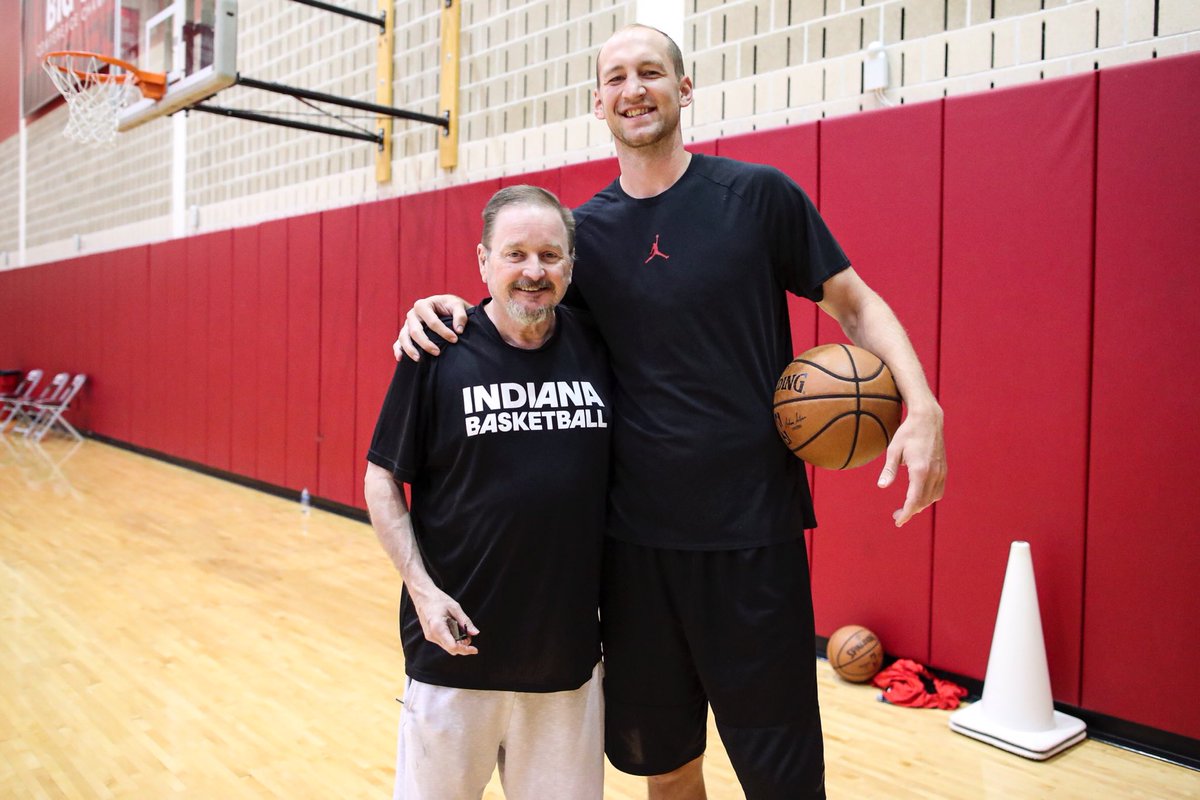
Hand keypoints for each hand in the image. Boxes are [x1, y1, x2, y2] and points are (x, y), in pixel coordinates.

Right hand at [393, 295, 470, 360]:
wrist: (444, 308)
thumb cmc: (450, 307)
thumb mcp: (458, 305)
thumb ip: (461, 316)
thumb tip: (458, 330)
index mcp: (423, 305)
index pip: (432, 321)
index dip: (443, 331)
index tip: (455, 340)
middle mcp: (412, 314)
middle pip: (415, 331)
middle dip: (426, 343)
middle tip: (438, 352)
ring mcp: (407, 324)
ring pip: (404, 337)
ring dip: (410, 349)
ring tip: (419, 359)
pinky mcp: (405, 333)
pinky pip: (398, 342)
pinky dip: (398, 350)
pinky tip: (400, 359)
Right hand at [411, 587, 480, 655]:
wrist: (422, 596)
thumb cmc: (438, 599)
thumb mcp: (455, 607)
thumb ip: (465, 621)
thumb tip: (476, 633)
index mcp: (438, 628)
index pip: (453, 647)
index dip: (465, 650)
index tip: (475, 649)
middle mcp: (432, 635)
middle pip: (451, 649)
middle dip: (463, 646)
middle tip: (469, 635)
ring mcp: (430, 636)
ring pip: (447, 647)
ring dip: (457, 643)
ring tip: (462, 630)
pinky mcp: (430, 635)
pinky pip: (443, 642)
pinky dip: (452, 639)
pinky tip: (454, 629)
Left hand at [877, 405, 945, 527]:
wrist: (928, 419)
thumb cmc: (908, 433)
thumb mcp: (893, 449)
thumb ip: (889, 469)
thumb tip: (882, 486)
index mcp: (920, 470)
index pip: (914, 500)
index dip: (906, 513)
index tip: (898, 522)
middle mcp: (934, 473)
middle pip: (923, 502)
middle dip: (910, 512)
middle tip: (896, 516)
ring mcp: (941, 472)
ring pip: (932, 498)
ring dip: (920, 506)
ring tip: (905, 508)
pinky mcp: (944, 469)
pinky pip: (939, 490)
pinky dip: (929, 498)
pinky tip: (919, 497)